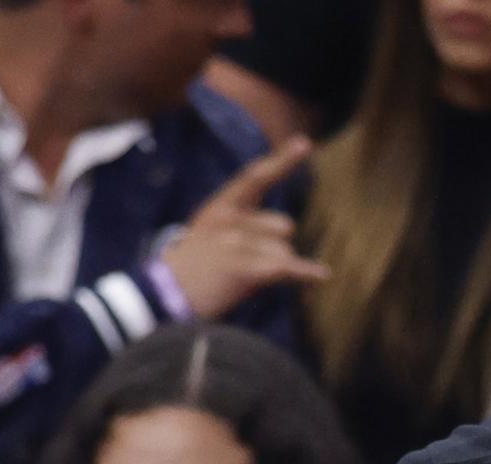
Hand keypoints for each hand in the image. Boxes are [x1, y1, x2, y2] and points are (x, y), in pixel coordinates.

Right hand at [157, 137, 328, 317]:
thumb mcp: (215, 231)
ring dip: (275, 267)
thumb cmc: (198, 264)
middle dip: (278, 245)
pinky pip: (285, 266)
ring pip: (284, 251)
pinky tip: (323, 276)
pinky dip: (305, 273)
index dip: (282, 161)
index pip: (256, 177)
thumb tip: (289, 227)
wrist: (167, 292)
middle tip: (248, 260)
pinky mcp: (241, 268)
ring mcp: (234, 242)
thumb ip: (249, 223)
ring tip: (245, 276)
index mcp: (222, 204)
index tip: (304, 143)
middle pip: (284, 226)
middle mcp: (229, 218)